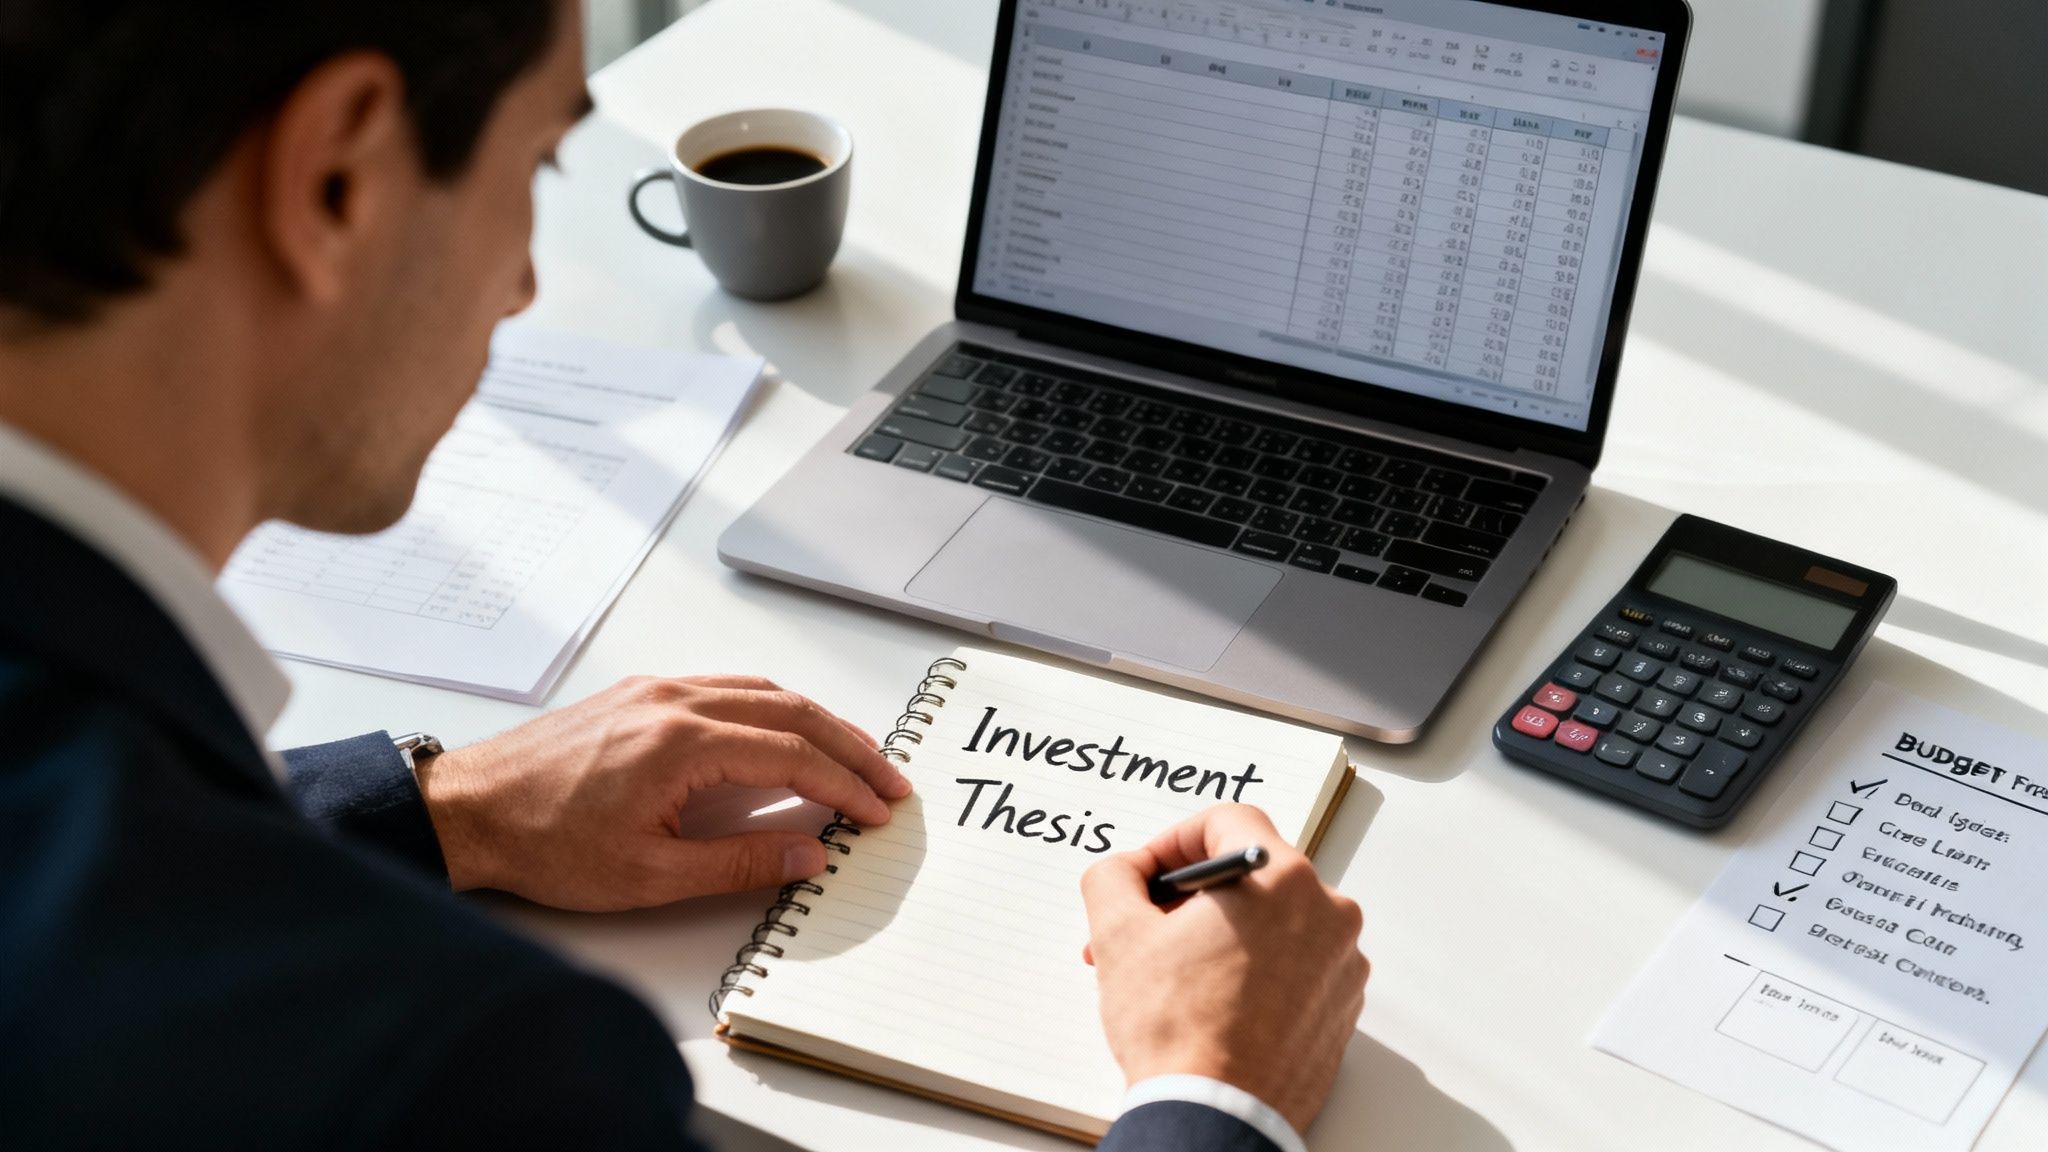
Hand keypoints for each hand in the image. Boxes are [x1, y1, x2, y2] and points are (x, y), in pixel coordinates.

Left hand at [414, 674, 910, 910]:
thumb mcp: (649, 875)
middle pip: (791, 712)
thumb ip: (739, 864)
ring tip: (854, 757)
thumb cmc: (543, 842)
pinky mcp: (640, 693)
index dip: (845, 785)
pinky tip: (787, 732)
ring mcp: (656, 690)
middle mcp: (674, 701)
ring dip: (817, 722)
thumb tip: (808, 855)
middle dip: (850, 746)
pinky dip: (774, 708)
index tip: (876, 812)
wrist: (469, 810)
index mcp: (680, 743)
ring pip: (763, 691)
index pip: (791, 755)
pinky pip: (727, 687)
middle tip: (890, 780)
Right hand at [1080, 804, 1366, 1134]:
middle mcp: (1327, 912)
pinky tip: (1212, 1001)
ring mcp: (1341, 963)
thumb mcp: (1119, 934)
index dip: (1173, 842)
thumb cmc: (1178, 1032)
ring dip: (1220, 934)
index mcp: (1281, 877)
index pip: (1226, 822)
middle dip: (1188, 898)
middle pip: (1250, 873)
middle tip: (1145, 929)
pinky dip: (1254, 970)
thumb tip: (1123, 870)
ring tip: (1172, 974)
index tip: (1147, 873)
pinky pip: (1295, 965)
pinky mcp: (1342, 1007)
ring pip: (1273, 920)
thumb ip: (1114, 875)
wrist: (1216, 1117)